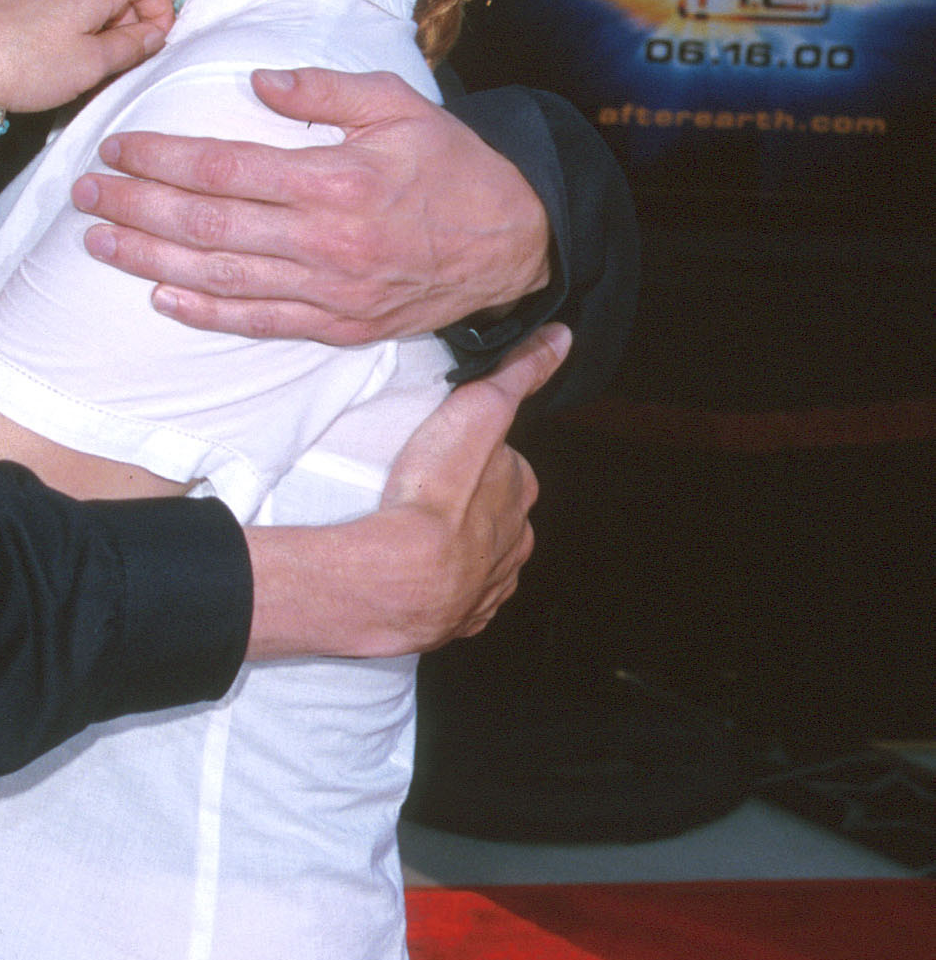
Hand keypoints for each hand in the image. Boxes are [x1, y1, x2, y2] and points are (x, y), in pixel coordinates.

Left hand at [0, 0, 172, 118]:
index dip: (160, 11)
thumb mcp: (90, 64)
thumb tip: (153, 34)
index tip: (151, 44)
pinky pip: (60, 1)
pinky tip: (54, 56)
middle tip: (118, 61)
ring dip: (99, 25)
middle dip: (129, 21)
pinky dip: (72, 24)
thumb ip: (129, 46)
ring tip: (85, 64)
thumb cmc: (25, 63)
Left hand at [74, 67, 550, 343]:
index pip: (223, 168)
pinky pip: (259, 322)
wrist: (514, 243)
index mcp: (334, 179)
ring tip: (98, 244)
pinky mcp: (338, 326)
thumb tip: (259, 82)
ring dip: (150, 262)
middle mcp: (323, 240)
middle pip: (206, 225)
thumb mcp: (397, 104)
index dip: (161, 159)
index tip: (117, 147)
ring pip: (219, 278)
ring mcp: (329, 291)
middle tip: (83, 194)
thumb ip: (324, 89)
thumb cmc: (452, 166)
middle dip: (134, 208)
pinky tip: (161, 298)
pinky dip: (205, 313)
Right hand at [245, 325, 567, 658]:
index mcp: (520, 494)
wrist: (398, 574)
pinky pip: (457, 599)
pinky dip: (441, 587)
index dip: (477, 455)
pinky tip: (416, 573)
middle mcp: (513, 544)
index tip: (449, 451)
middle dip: (471, 505)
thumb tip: (560, 340)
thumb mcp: (479, 409)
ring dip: (457, 548)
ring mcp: (487, 585)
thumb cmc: (435, 495)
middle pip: (496, 514)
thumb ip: (519, 374)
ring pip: (479, 559)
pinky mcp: (457, 619)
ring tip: (414, 533)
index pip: (508, 466)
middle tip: (426, 490)